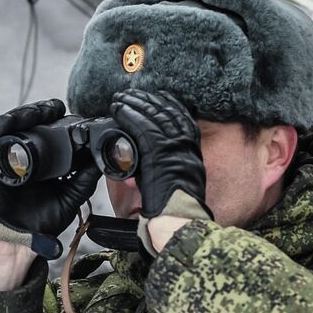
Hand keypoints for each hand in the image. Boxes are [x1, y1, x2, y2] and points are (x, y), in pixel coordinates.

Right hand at [0, 98, 100, 262]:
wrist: (15, 245)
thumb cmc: (37, 226)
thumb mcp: (68, 199)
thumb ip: (83, 181)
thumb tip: (100, 161)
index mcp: (39, 167)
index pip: (49, 138)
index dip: (62, 126)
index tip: (79, 120)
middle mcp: (20, 160)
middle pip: (30, 127)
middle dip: (46, 115)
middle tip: (62, 109)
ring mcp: (2, 160)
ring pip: (12, 126)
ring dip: (29, 113)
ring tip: (47, 109)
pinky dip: (5, 123)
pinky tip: (23, 117)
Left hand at [110, 90, 210, 252]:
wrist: (176, 218)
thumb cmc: (173, 207)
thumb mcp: (178, 180)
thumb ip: (167, 164)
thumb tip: (148, 160)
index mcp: (192, 152)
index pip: (183, 119)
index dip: (168, 105)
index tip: (158, 96)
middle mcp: (186, 146)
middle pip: (167, 113)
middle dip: (148, 100)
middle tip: (131, 94)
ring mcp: (174, 148)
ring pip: (154, 116)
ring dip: (135, 104)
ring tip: (120, 98)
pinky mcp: (159, 152)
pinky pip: (143, 128)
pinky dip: (130, 116)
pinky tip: (120, 110)